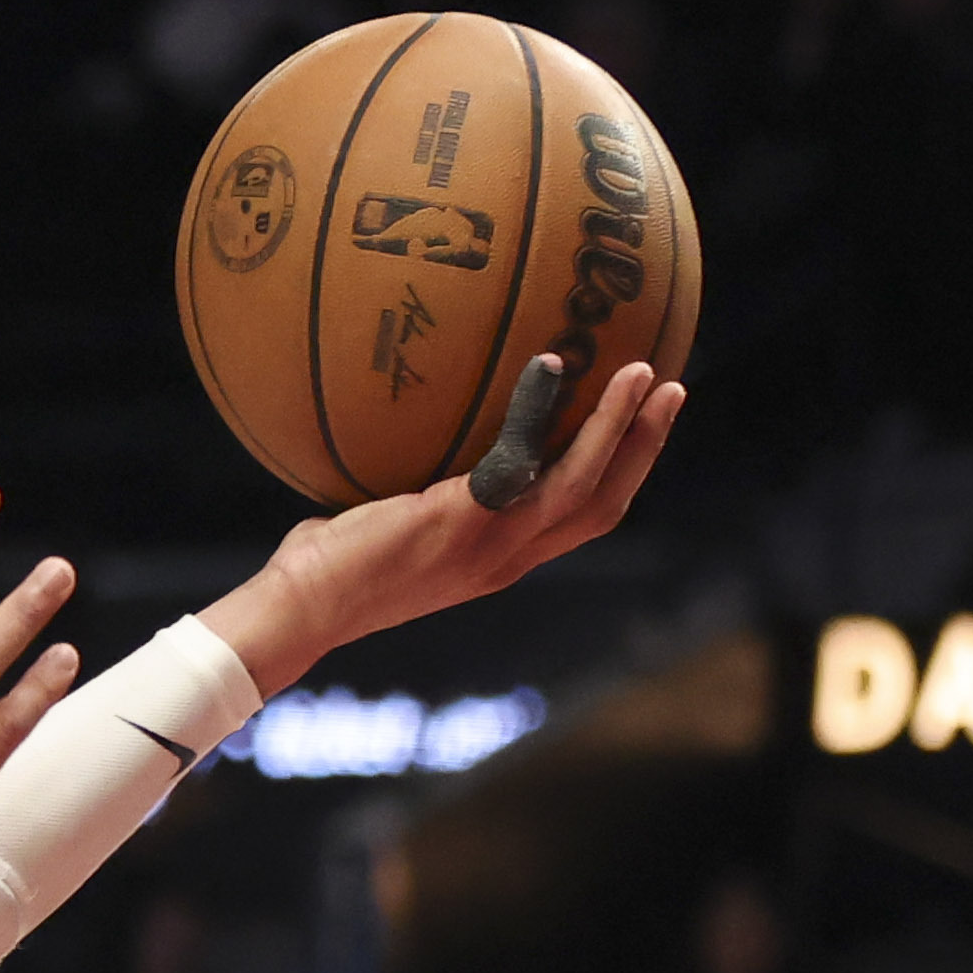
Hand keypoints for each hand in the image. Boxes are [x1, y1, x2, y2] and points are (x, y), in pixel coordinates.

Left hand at [213, 356, 684, 690]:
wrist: (301, 608)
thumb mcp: (384, 526)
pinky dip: (546, 411)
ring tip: (645, 372)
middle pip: (605, 504)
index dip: (618, 475)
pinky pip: (526, 458)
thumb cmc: (323, 571)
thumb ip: (411, 495)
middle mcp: (507, 559)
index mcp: (497, 561)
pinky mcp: (466, 521)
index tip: (640, 428)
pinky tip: (553, 364)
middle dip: (645, 448)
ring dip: (622, 427)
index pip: (578, 522)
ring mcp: (491, 544)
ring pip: (585, 484)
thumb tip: (398, 446)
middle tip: (671, 390)